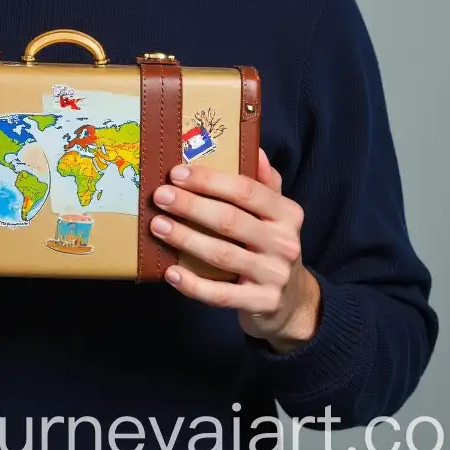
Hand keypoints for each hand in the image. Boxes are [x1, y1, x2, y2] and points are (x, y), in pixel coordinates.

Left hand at [150, 147, 320, 351]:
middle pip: (230, 220)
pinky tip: (171, 272)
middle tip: (160, 196)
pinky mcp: (262, 303)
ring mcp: (274, 276)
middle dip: (190, 206)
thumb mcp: (276, 213)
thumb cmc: (271, 246)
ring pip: (222, 255)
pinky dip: (193, 284)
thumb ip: (265, 182)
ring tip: (157, 226)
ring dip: (185, 239)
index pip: (246, 191)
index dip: (209, 181)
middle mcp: (285, 243)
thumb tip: (254, 145)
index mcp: (287, 213)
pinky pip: (221, 295)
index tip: (177, 173)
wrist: (293, 301)